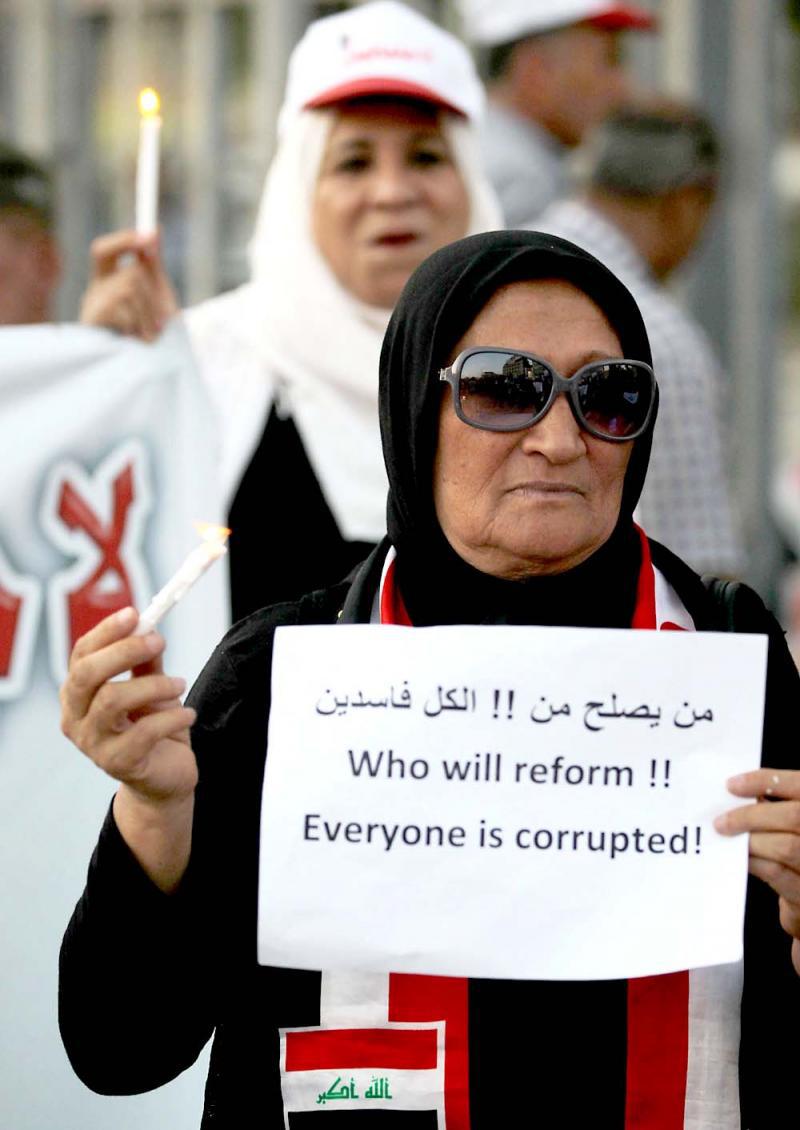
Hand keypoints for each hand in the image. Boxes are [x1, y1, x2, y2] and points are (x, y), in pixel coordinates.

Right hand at [60, 606, 196, 802]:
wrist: (165, 776)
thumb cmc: (152, 727)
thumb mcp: (149, 686)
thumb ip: (145, 660)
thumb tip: (148, 626)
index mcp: (77, 694)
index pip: (81, 656)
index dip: (106, 632)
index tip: (136, 614)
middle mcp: (75, 718)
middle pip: (86, 675)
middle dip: (123, 651)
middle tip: (159, 641)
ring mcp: (92, 744)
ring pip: (112, 700)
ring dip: (153, 685)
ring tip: (180, 683)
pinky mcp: (117, 763)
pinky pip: (144, 732)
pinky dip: (172, 717)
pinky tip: (189, 714)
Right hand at [80, 229, 178, 341]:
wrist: (146, 375)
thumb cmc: (150, 336)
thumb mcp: (156, 297)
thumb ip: (153, 266)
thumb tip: (154, 228)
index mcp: (107, 283)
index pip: (103, 250)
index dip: (123, 240)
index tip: (150, 235)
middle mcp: (94, 292)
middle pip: (130, 273)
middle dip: (154, 297)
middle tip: (165, 321)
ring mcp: (91, 307)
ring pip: (131, 288)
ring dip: (150, 316)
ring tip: (152, 337)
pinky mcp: (92, 320)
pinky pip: (124, 306)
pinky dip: (140, 325)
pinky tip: (137, 342)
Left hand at [715, 769, 799, 974]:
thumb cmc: (796, 850)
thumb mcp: (789, 822)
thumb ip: (775, 804)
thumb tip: (735, 790)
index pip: (798, 784)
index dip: (764, 781)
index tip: (731, 784)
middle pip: (793, 817)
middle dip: (750, 815)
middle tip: (720, 821)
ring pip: (786, 846)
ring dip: (749, 840)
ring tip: (726, 837)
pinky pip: (777, 872)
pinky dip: (753, 860)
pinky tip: (738, 856)